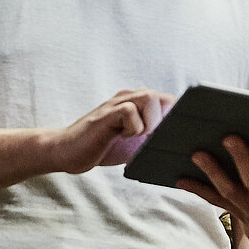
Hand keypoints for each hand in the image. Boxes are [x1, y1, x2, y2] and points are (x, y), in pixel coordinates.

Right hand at [49, 88, 174, 173]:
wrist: (68, 151)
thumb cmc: (103, 147)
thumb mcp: (135, 143)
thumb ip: (153, 137)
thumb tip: (180, 145)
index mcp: (139, 104)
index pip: (171, 102)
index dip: (179, 118)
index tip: (176, 137)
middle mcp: (129, 98)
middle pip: (165, 97)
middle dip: (166, 122)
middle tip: (152, 140)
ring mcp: (116, 104)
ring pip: (149, 97)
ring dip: (151, 122)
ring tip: (139, 136)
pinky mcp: (105, 114)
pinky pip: (129, 111)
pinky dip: (133, 127)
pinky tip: (122, 136)